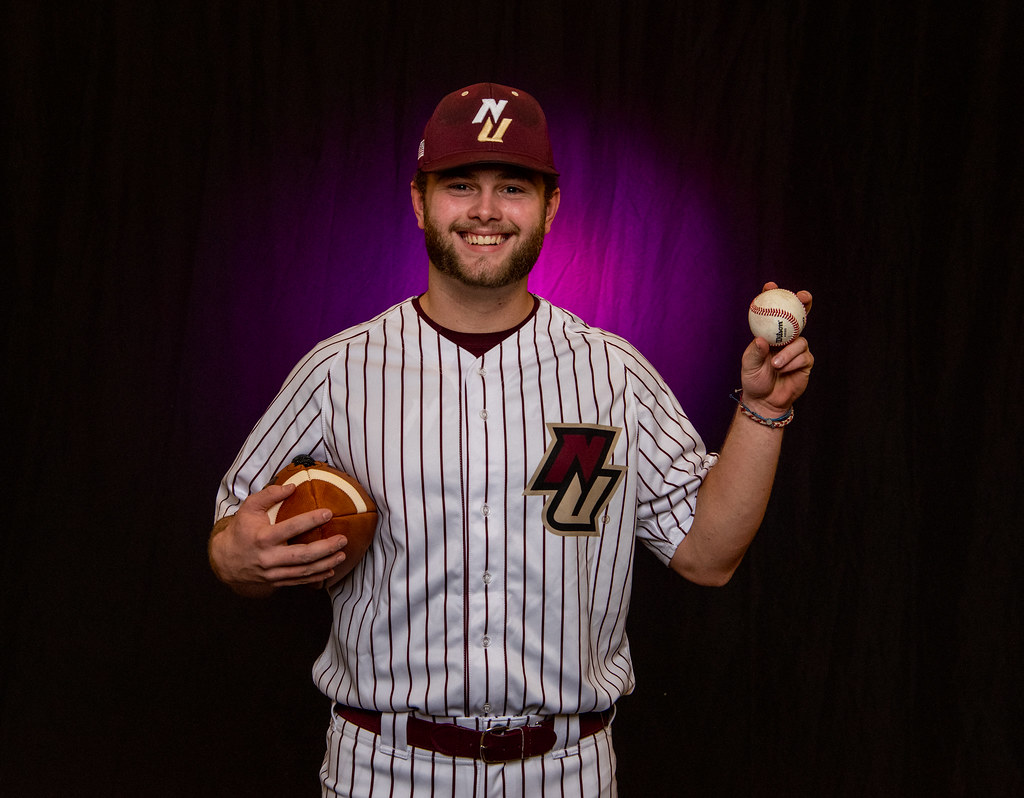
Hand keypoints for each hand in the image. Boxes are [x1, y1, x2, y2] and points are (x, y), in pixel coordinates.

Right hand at [208, 482, 348, 595]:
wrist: (226, 560)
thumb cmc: (242, 530)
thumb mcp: (249, 508)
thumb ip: (269, 494)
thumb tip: (292, 486)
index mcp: (262, 537)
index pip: (290, 528)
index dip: (310, 520)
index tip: (329, 513)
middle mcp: (268, 558)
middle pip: (302, 555)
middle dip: (325, 548)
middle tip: (343, 539)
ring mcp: (273, 573)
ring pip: (303, 571)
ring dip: (326, 564)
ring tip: (342, 554)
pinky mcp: (276, 582)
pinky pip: (299, 581)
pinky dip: (317, 577)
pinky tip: (331, 569)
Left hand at [739, 282, 813, 416]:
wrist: (765, 401)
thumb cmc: (754, 381)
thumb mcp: (749, 365)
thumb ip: (755, 352)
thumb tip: (761, 339)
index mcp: (770, 335)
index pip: (773, 312)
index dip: (773, 296)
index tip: (770, 286)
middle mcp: (786, 339)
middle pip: (798, 316)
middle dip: (803, 302)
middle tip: (803, 296)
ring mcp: (797, 349)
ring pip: (800, 341)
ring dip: (787, 353)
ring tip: (775, 365)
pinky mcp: (806, 362)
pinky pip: (804, 356)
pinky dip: (792, 363)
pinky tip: (783, 370)